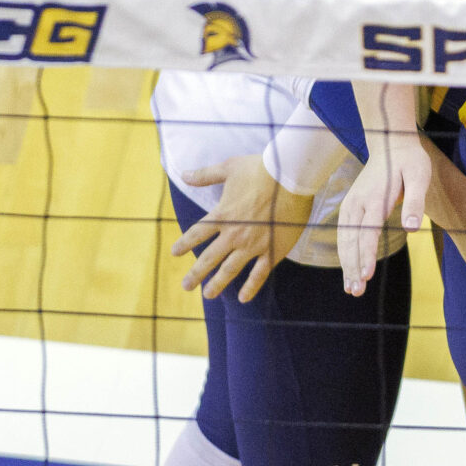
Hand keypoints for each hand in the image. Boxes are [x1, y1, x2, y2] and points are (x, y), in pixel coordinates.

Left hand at [175, 156, 311, 301]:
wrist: (290, 176)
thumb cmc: (260, 169)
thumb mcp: (229, 168)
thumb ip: (205, 175)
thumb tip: (184, 174)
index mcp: (223, 215)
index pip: (197, 233)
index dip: (184, 243)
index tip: (174, 253)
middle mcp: (234, 234)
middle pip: (209, 258)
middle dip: (196, 273)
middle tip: (186, 286)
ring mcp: (253, 244)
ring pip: (231, 269)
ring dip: (217, 283)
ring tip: (208, 295)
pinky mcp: (272, 250)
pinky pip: (259, 273)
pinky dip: (251, 287)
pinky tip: (243, 298)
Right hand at [338, 124, 434, 296]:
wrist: (391, 143)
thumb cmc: (410, 161)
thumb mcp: (420, 175)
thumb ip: (415, 202)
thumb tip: (413, 229)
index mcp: (376, 197)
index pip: (368, 232)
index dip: (366, 255)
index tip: (366, 276)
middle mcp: (359, 203)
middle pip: (352, 241)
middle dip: (353, 267)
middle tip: (357, 291)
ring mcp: (352, 204)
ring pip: (345, 240)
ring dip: (347, 265)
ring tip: (351, 289)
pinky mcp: (351, 207)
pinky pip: (344, 234)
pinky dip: (345, 254)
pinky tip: (349, 270)